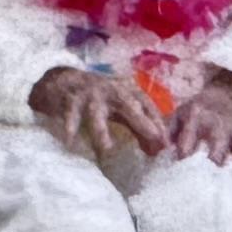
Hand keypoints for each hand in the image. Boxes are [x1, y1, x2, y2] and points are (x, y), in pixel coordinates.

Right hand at [27, 64, 162, 169]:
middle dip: (141, 121)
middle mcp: (111, 90)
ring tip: (107, 148)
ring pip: (97, 113)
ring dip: (102, 131)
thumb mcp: (122, 109)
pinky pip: (71, 114)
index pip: (147, 105)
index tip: (165, 143)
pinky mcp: (71, 100)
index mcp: (127, 90)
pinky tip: (70, 140)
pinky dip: (70, 126)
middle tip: (154, 137)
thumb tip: (156, 151)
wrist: (66, 81)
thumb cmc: (100, 98)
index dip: (157, 123)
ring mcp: (90, 94)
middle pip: (129, 105)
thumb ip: (138, 128)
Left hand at [165, 75, 231, 176]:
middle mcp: (219, 121)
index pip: (191, 129)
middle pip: (220, 138)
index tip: (182, 161)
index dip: (187, 144)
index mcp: (197, 114)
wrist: (220, 101)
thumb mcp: (176, 117)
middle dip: (217, 155)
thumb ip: (167, 134)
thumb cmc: (192, 117)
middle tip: (214, 175)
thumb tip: (156, 151)